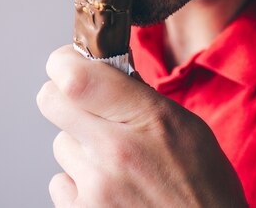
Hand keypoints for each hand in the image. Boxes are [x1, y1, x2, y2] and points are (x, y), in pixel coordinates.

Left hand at [37, 45, 246, 206]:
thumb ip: (140, 95)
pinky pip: (61, 183)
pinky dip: (79, 184)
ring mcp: (94, 189)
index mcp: (147, 119)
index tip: (70, 64)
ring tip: (116, 165)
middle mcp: (113, 152)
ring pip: (61, 144)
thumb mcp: (188, 128)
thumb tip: (102, 67)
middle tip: (91, 111)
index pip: (73, 76)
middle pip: (50, 101)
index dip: (64, 64)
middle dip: (67, 99)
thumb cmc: (204, 190)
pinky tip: (109, 191)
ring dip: (81, 149)